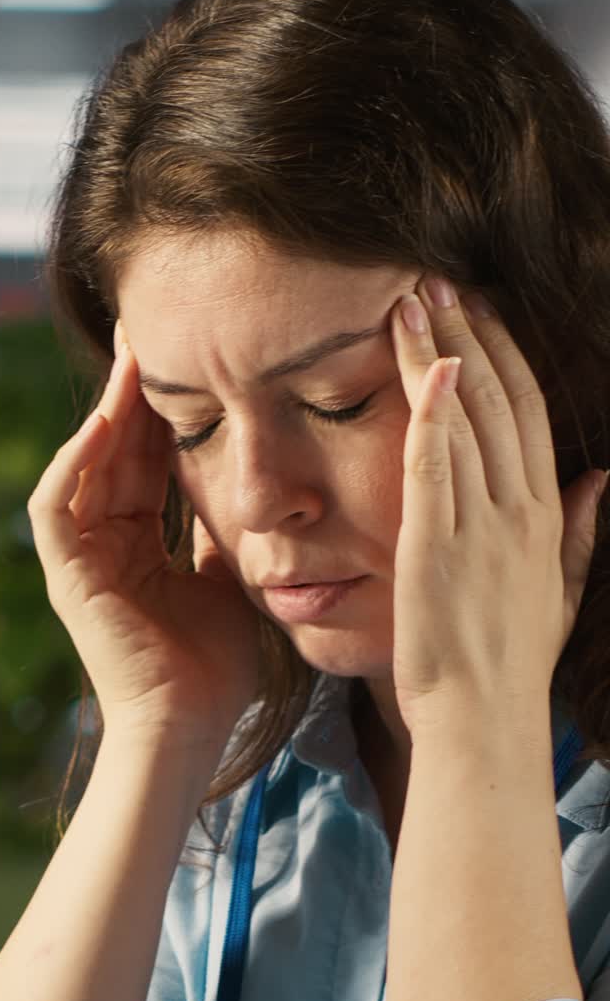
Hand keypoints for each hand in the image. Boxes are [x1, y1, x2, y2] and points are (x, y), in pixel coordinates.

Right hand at [27, 319, 261, 746]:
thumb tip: (245, 488)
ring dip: (105, 413)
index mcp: (140, 545)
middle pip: (115, 453)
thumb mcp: (229, 580)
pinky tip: (107, 422)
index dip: (163, 414)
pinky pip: (58, 507)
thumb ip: (221, 533)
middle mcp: (106, 545)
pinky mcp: (68, 577)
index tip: (189, 362)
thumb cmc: (218, 667)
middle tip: (152, 333)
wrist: (194, 726)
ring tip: (131, 359)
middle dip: (133, 395)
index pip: (146, 463)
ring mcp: (82, 561)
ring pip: (85, 467)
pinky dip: (76, 464)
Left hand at [389, 276, 606, 737]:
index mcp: (544, 515)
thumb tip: (599, 476)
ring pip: (464, 420)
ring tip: (410, 303)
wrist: (483, 719)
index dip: (502, 354)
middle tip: (434, 281)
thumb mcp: (560, 591)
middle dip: (467, 334)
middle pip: (496, 400)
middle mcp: (518, 511)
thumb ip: (578, 530)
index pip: (526, 413)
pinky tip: (423, 367)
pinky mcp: (435, 550)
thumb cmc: (512, 660)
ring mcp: (479, 528)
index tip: (477, 310)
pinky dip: (430, 415)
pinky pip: (436, 468)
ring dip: (437, 354)